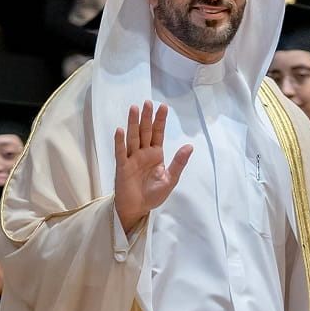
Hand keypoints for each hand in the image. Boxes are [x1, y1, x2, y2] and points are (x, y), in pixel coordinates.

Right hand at [114, 102, 192, 233]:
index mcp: (155, 154)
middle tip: (147, 102)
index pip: (158, 134)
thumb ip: (178, 163)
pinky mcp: (123, 167)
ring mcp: (132, 158)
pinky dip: (120, 142)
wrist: (138, 209)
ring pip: (133, 138)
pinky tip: (120, 130)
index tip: (163, 106)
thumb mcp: (170, 179)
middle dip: (147, 117)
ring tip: (134, 109)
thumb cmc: (152, 194)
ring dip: (133, 123)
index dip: (160, 120)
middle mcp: (143, 153)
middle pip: (145, 131)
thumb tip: (189, 146)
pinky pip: (121, 153)